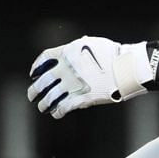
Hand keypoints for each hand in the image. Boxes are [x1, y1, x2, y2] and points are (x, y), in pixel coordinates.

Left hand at [28, 36, 156, 118]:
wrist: (127, 69)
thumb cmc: (113, 55)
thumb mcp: (92, 44)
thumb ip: (77, 48)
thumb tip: (72, 50)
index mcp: (67, 53)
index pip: (44, 59)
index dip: (36, 67)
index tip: (34, 74)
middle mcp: (66, 69)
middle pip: (42, 81)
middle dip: (34, 90)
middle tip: (31, 95)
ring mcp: (73, 85)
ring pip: (50, 98)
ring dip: (44, 104)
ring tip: (42, 107)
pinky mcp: (81, 99)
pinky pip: (63, 108)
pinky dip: (58, 112)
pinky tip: (56, 113)